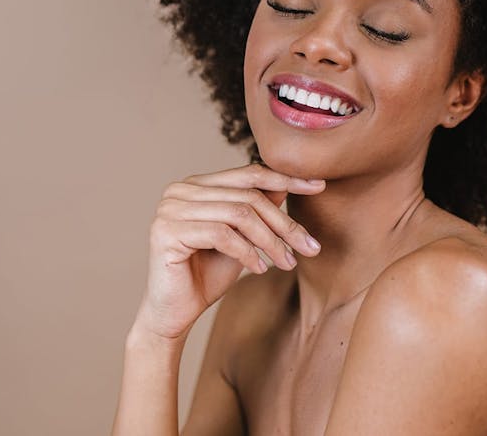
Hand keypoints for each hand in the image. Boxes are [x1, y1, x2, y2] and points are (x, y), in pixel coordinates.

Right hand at [129, 163, 325, 341]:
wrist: (174, 314)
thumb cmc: (207, 275)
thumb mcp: (242, 237)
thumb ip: (257, 208)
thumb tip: (287, 183)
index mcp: (196, 184)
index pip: (249, 173)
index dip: (286, 179)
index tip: (319, 187)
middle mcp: (179, 190)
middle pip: (247, 196)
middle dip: (284, 223)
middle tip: (309, 247)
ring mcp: (170, 209)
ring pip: (239, 214)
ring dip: (271, 241)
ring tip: (288, 263)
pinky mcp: (167, 231)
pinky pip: (222, 234)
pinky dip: (248, 252)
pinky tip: (261, 269)